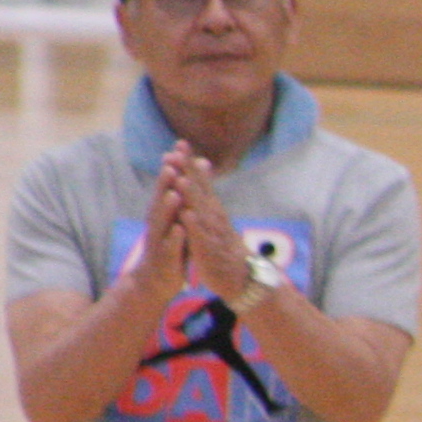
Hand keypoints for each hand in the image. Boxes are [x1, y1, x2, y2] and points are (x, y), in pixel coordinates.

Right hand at [127, 153, 197, 307]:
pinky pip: (169, 247)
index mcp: (164, 212)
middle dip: (167, 181)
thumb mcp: (179, 219)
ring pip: (163, 222)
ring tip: (175, 192)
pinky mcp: (164, 259)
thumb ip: (185, 195)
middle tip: (172, 162)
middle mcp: (159, 223)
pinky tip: (180, 230)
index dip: (175, 166)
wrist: (155, 281)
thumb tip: (195, 168)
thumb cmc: (171, 246)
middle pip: (162, 198)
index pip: (169, 185)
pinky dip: (174, 238)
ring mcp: (159, 240)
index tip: (181, 147)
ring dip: (168, 207)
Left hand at [170, 156, 258, 300]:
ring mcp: (213, 234)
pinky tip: (187, 215)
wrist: (242, 279)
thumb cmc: (224, 248)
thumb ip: (207, 196)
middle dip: (189, 172)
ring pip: (201, 211)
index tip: (180, 142)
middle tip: (179, 151)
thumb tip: (203, 174)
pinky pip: (201, 237)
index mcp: (212, 210)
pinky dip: (194, 225)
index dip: (190, 163)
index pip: (200, 182)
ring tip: (181, 179)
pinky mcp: (210, 252)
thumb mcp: (215, 220)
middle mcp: (214, 218)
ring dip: (191, 196)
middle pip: (200, 191)